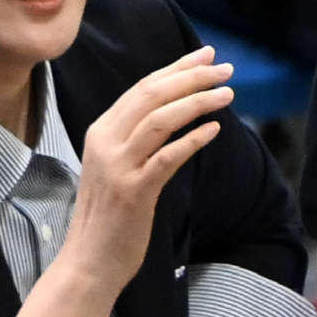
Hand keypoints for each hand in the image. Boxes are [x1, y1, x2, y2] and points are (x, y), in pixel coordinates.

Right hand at [62, 46, 230, 293]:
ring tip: (227, 94)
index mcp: (101, 132)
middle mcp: (106, 142)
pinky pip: (167, 157)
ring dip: (197, 102)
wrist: (89, 261)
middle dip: (192, 77)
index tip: (205, 56)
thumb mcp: (116, 168)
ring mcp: (118, 167)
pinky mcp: (133, 192)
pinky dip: (192, 140)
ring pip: (160, 119)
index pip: (142, 88)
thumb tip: (172, 114)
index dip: (176, 68)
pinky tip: (214, 130)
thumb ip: (135, 140)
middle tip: (225, 69)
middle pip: (152, 95)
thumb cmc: (108, 217)